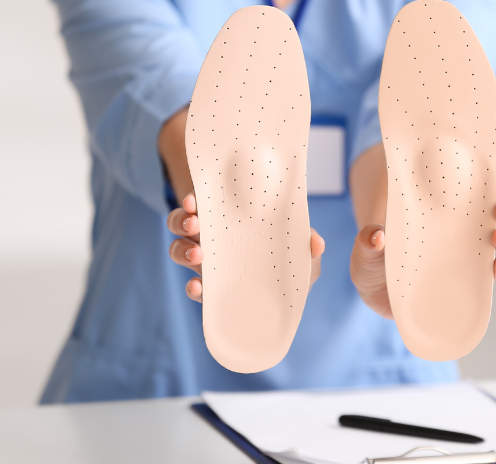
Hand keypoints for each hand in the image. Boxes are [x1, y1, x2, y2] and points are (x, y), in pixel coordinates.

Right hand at [166, 192, 325, 301]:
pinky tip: (199, 287)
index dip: (194, 198)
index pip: (205, 202)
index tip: (194, 199)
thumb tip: (317, 243)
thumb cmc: (290, 262)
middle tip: (196, 224)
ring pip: (178, 250)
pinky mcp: (210, 291)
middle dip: (182, 221)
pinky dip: (192, 287)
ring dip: (182, 249)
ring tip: (198, 254)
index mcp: (230, 220)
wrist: (287, 296)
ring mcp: (208, 264)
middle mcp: (212, 238)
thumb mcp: (301, 250)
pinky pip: (193, 287)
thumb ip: (308, 245)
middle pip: (182, 223)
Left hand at [350, 180, 495, 318]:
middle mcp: (453, 234)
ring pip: (490, 244)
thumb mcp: (366, 249)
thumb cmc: (372, 262)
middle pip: (486, 216)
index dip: (485, 187)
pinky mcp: (460, 285)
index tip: (495, 182)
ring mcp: (459, 259)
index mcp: (436, 216)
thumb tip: (377, 236)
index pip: (465, 195)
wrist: (374, 294)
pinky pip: (484, 277)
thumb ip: (368, 241)